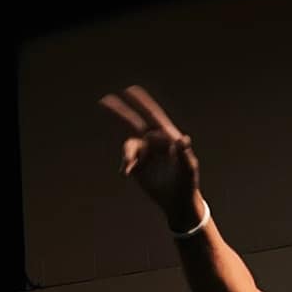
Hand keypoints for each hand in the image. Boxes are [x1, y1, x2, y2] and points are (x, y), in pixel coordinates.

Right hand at [98, 84, 201, 227]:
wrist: (178, 201)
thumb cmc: (187, 182)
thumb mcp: (188, 167)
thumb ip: (184, 153)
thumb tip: (184, 139)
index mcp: (166, 136)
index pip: (152, 115)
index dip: (141, 102)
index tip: (130, 89)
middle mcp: (153, 141)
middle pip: (133, 122)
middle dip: (119, 112)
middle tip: (103, 101)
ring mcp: (144, 154)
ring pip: (129, 147)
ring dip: (127, 154)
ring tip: (127, 167)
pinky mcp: (137, 167)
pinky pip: (127, 162)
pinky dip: (125, 165)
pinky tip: (125, 173)